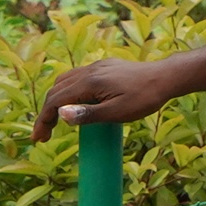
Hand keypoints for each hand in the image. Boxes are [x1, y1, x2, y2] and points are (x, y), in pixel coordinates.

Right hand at [33, 52, 193, 140]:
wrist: (167, 77)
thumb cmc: (144, 98)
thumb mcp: (117, 112)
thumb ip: (88, 114)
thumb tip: (59, 114)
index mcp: (90, 82)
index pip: (56, 100)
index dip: (44, 120)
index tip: (38, 139)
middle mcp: (90, 71)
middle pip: (57, 90)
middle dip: (47, 112)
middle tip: (44, 135)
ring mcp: (97, 67)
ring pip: (66, 81)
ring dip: (56, 100)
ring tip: (55, 120)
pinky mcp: (106, 67)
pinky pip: (78, 77)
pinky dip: (68, 91)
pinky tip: (76, 103)